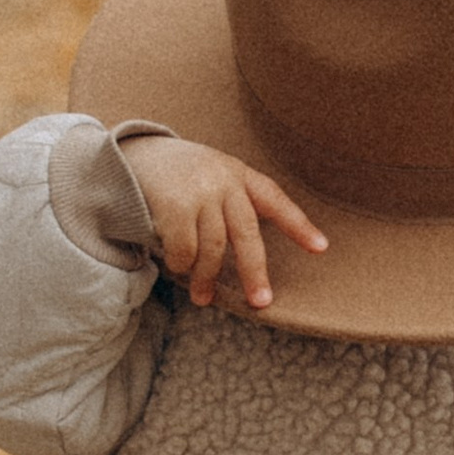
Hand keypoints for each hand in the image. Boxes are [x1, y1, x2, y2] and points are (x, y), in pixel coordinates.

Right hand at [126, 134, 325, 307]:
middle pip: (248, 235)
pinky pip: (186, 249)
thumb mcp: (212, 174)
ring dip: (208, 278)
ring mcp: (200, 193)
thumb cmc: (179, 175)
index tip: (321, 248)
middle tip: (261, 302)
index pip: (274, 200)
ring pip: (215, 248)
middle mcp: (223, 181)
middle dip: (255, 272)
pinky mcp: (174, 206)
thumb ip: (232, 201)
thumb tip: (247, 256)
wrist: (132, 152)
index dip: (298, 225)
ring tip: (204, 297)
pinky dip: (182, 265)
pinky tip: (178, 270)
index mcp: (238, 174)